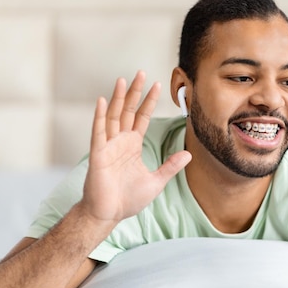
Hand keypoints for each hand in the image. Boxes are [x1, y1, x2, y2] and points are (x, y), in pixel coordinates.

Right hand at [79, 70, 191, 227]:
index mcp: (132, 146)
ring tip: (123, 80)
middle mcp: (120, 142)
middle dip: (135, 92)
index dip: (149, 101)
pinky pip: (98, 132)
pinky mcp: (98, 154)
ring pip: (113, 116)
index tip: (157, 85)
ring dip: (118, 98)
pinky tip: (102, 101)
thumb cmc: (128, 199)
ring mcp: (108, 146)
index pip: (142, 118)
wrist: (110, 214)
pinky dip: (100, 116)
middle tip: (141, 73)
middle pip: (128, 111)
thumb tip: (188, 154)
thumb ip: (171, 166)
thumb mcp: (157, 181)